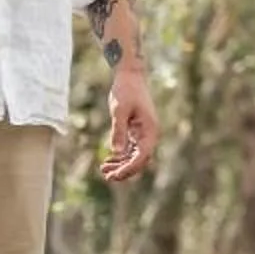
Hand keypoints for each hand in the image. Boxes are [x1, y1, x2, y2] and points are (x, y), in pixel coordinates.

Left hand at [100, 66, 158, 181]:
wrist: (130, 76)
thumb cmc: (126, 90)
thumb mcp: (119, 110)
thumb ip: (118, 131)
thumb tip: (116, 152)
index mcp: (150, 130)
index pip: (142, 156)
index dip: (128, 168)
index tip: (114, 175)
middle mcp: (150, 135)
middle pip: (140, 160)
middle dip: (124, 170)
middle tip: (107, 176)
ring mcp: (144, 134)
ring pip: (135, 157)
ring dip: (121, 165)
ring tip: (104, 170)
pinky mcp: (137, 131)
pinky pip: (131, 150)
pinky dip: (121, 156)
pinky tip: (108, 160)